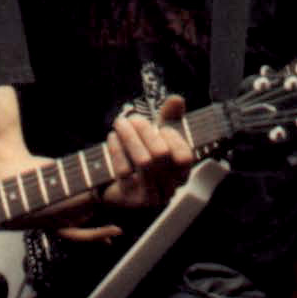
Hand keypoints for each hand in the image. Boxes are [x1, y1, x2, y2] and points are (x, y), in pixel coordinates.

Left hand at [100, 95, 192, 209]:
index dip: (172, 137)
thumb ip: (171, 118)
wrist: (120, 188)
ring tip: (120, 123)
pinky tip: (112, 137)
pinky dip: (117, 150)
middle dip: (146, 131)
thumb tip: (177, 99)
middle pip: (161, 155)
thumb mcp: (160, 137)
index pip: (184, 156)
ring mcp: (151, 196)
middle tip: (133, 118)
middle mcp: (169, 188)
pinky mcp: (130, 198)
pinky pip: (124, 171)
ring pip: (143, 162)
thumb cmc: (146, 157)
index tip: (160, 126)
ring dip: (130, 137)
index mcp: (182, 174)